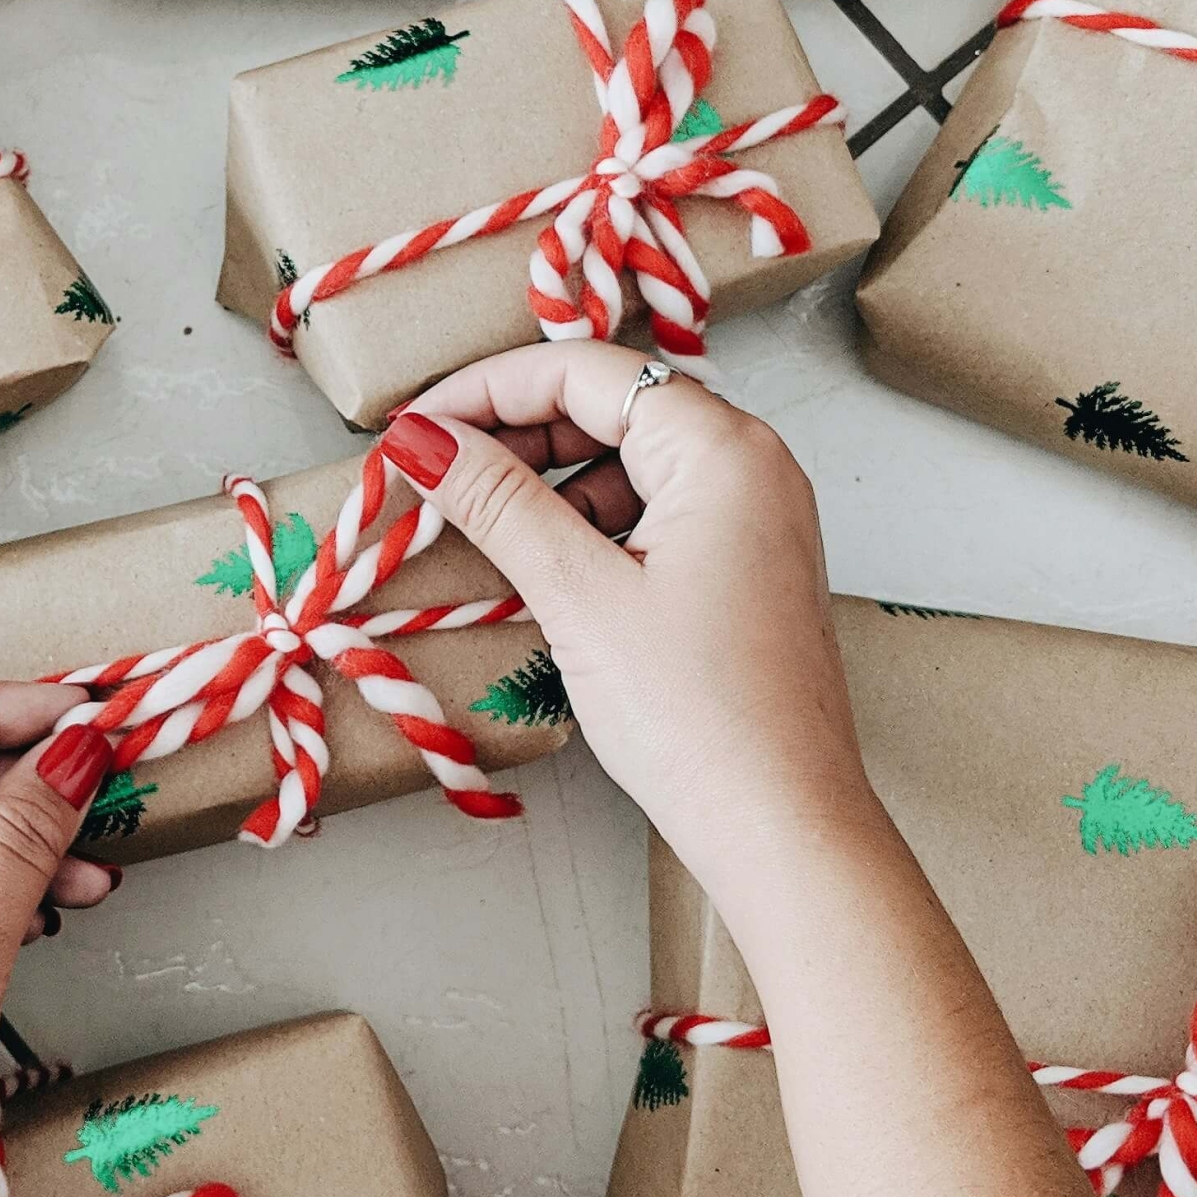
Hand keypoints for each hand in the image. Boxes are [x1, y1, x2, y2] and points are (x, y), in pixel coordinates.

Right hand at [379, 342, 879, 866]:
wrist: (783, 825)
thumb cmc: (697, 715)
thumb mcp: (579, 596)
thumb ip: (497, 502)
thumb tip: (421, 437)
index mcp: (722, 449)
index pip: (585, 371)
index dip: (486, 389)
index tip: (413, 428)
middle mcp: (751, 463)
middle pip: (610, 405)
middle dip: (513, 433)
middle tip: (430, 475)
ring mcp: (754, 516)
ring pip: (628, 460)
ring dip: (546, 483)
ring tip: (472, 525)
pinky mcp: (744, 566)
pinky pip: (653, 511)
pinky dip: (588, 524)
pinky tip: (535, 565)